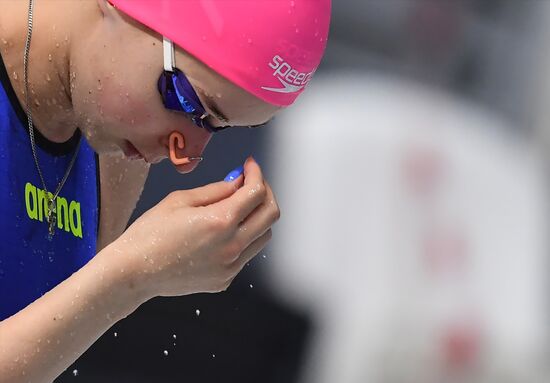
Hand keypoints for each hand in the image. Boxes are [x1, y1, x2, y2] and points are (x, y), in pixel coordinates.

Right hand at [112, 157, 279, 299]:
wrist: (133, 272)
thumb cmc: (149, 235)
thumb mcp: (180, 200)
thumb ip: (216, 190)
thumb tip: (239, 182)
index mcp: (220, 221)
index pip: (256, 192)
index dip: (256, 173)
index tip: (250, 166)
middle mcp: (231, 246)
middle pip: (270, 214)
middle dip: (264, 193)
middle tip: (251, 183)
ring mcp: (230, 266)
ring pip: (264, 236)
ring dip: (258, 217)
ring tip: (238, 207)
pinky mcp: (225, 279)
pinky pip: (247, 254)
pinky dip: (244, 238)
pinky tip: (224, 231)